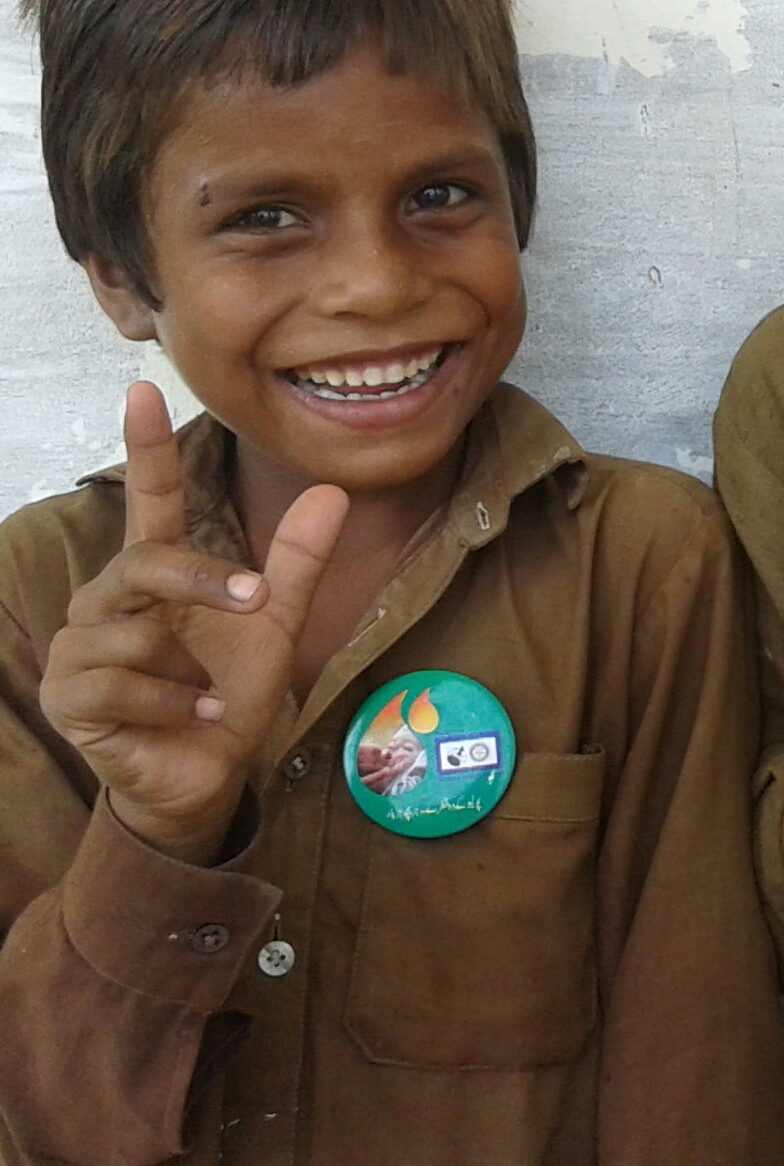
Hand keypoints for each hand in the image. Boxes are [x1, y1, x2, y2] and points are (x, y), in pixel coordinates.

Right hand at [38, 383, 346, 864]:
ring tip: (207, 693)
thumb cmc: (229, 696)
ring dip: (191, 670)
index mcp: (155, 578)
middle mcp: (106, 602)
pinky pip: (122, 686)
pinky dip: (175, 704)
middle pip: (146, 564)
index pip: (147, 504)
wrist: (207, 777)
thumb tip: (332, 493)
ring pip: (137, 633)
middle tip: (254, 601)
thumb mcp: (277, 627)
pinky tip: (195, 717)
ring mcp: (80, 648)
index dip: (145, 448)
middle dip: (204, 582)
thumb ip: (297, 564)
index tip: (143, 388)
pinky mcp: (70, 696)